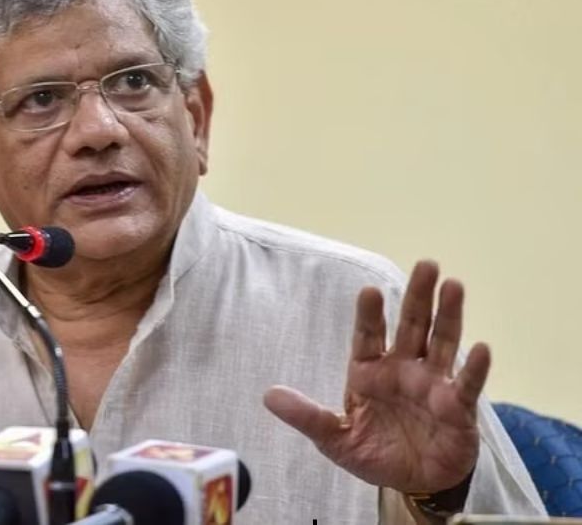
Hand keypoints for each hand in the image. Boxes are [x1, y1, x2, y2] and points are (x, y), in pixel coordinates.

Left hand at [263, 260, 488, 492]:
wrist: (413, 484)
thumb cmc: (374, 453)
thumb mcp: (334, 438)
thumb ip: (307, 416)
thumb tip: (268, 396)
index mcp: (370, 372)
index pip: (368, 335)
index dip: (370, 314)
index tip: (369, 291)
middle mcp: (404, 369)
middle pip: (412, 326)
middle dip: (418, 296)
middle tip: (426, 264)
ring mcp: (433, 385)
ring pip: (442, 343)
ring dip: (449, 316)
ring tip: (454, 286)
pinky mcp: (458, 408)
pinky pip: (467, 385)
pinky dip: (475, 368)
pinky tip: (481, 348)